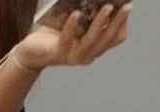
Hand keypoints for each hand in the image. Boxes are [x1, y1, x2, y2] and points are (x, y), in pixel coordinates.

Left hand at [16, 4, 130, 69]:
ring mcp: (74, 56)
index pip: (117, 37)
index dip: (123, 23)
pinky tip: (76, 14)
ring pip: (92, 40)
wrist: (31, 52)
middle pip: (109, 39)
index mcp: (95, 48)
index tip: (128, 6)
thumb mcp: (77, 25)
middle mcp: (88, 54)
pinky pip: (68, 39)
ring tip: (107, 7)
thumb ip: (89, 16)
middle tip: (127, 6)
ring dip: (101, 23)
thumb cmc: (55, 35)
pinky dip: (73, 26)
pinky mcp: (58, 53)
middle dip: (119, 21)